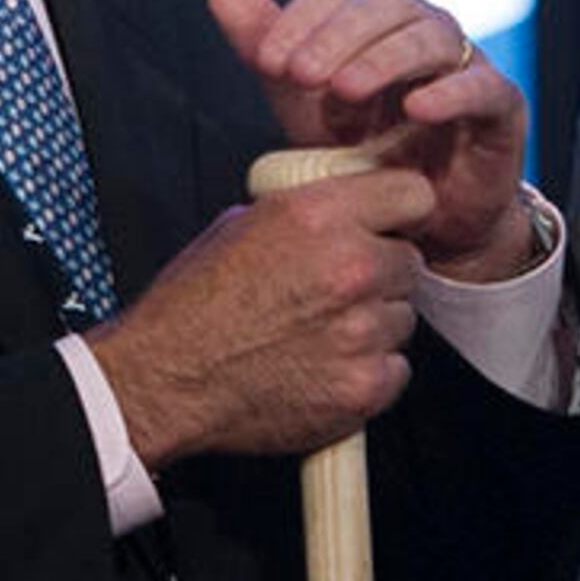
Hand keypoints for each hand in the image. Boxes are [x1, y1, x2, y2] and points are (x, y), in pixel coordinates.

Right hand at [85, 167, 427, 467]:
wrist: (166, 378)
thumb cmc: (191, 307)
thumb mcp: (240, 225)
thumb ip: (308, 215)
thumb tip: (344, 214)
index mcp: (318, 216)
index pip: (413, 195)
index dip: (400, 212)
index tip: (391, 226)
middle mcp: (350, 268)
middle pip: (409, 262)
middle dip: (378, 275)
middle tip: (334, 292)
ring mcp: (362, 331)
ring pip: (401, 319)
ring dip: (371, 325)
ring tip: (317, 334)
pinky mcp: (365, 386)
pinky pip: (394, 369)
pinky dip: (367, 371)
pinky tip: (323, 368)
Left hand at [207, 0, 531, 280]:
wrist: (419, 219)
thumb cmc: (361, 151)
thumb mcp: (303, 105)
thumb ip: (268, 49)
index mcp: (372, 20)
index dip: (300, 19)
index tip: (266, 61)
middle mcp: (420, 29)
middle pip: (385, 4)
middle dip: (338, 36)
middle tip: (301, 74)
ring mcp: (464, 63)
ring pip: (432, 36)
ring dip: (386, 58)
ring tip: (347, 89)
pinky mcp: (500, 106)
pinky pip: (483, 86)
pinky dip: (451, 92)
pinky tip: (417, 109)